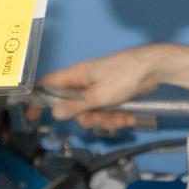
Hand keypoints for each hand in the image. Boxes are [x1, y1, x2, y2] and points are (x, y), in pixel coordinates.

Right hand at [33, 46, 161, 130]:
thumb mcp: (98, 95)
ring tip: (123, 118)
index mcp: (76, 76)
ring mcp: (99, 88)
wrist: (154, 68)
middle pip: (74, 107)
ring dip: (107, 119)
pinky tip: (130, 117)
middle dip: (89, 118)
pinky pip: (107, 111)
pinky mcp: (113, 95)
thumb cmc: (123, 76)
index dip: (40, 99)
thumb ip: (75, 105)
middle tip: (102, 119)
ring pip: (93, 112)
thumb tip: (54, 112)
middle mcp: (85, 82)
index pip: (49, 85)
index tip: (34, 116)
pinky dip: (117, 116)